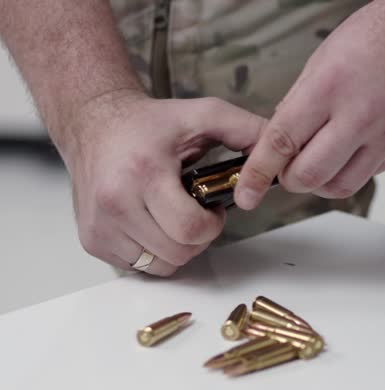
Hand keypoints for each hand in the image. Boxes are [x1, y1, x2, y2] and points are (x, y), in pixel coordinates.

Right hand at [61, 91, 265, 275]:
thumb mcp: (203, 115)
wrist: (94, 123)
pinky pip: (138, 266)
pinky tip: (153, 222)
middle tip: (196, 211)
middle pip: (178, 252)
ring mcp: (100, 225)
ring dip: (177, 247)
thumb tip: (280, 156)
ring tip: (174, 215)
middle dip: (198, 237)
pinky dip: (153, 251)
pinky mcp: (92, 239)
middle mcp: (116, 202)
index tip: (212, 207)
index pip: (190, 230)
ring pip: (160, 265)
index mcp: (144, 173)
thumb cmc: (149, 123)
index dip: (212, 224)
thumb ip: (247, 131)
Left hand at [234, 1, 384, 208]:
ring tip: (318, 160)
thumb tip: (281, 140)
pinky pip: (368, 174)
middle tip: (286, 168)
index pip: (283, 142)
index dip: (258, 173)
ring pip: (340, 186)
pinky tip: (349, 148)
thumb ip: (299, 103)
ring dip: (320, 182)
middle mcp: (361, 116)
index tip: (247, 193)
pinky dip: (349, 170)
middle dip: (290, 179)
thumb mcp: (324, 58)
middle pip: (310, 176)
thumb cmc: (382, 34)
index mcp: (331, 86)